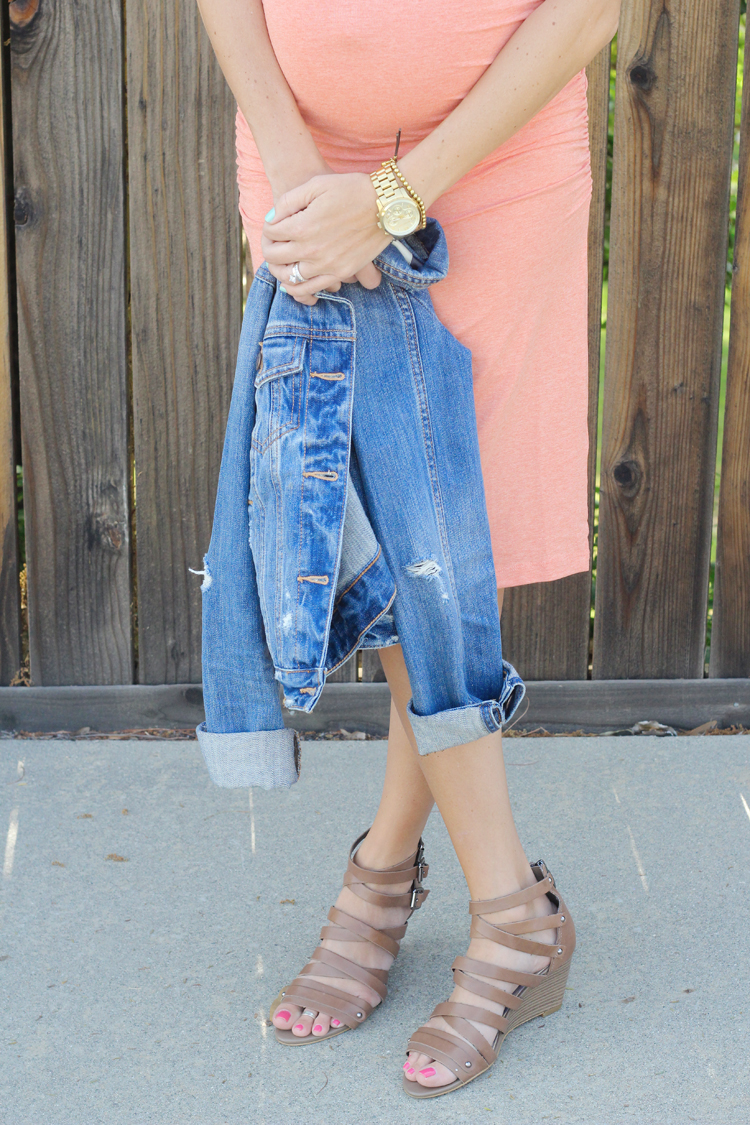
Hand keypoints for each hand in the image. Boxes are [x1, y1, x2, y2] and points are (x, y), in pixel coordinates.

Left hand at [262, 172, 389, 304]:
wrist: (385, 204)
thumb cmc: (351, 189)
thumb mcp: (315, 185)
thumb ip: (288, 201)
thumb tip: (272, 219)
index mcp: (302, 227)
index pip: (270, 232)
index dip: (269, 226)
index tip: (275, 222)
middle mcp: (311, 250)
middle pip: (274, 257)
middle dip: (270, 247)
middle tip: (274, 242)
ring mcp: (326, 265)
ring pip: (289, 277)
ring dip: (280, 269)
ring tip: (283, 262)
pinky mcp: (340, 273)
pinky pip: (311, 288)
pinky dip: (298, 287)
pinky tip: (296, 280)